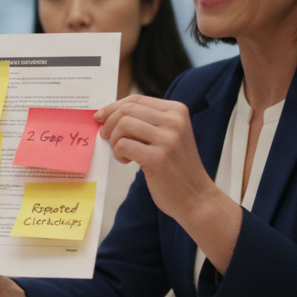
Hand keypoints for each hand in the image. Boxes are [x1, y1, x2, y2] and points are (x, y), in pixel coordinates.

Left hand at [94, 94, 240, 271]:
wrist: (196, 197)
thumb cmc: (176, 167)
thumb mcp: (168, 135)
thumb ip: (146, 122)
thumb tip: (108, 114)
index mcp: (177, 111)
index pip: (136, 99)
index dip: (113, 107)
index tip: (100, 117)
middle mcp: (175, 121)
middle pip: (127, 110)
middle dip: (109, 122)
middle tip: (105, 136)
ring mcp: (168, 139)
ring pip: (123, 125)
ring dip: (115, 140)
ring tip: (122, 153)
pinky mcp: (158, 158)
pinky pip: (123, 145)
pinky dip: (118, 153)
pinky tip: (128, 161)